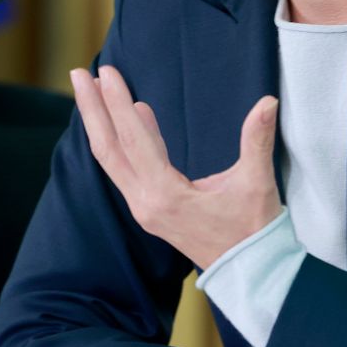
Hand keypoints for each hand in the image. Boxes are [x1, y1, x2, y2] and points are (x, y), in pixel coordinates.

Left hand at [72, 65, 280, 267]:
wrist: (251, 274)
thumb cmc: (253, 232)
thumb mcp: (256, 184)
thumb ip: (257, 140)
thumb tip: (268, 103)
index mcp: (165, 195)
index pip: (133, 139)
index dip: (118, 103)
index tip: (106, 72)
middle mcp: (145, 202)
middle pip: (107, 148)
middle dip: (92, 109)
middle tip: (78, 74)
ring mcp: (144, 208)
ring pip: (113, 160)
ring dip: (101, 124)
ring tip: (93, 89)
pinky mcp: (150, 209)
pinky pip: (127, 168)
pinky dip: (123, 140)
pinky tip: (133, 116)